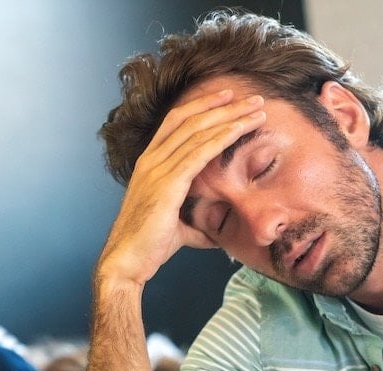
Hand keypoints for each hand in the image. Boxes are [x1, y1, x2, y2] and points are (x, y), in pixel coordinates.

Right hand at [96, 90, 265, 287]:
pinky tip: (240, 128)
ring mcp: (156, 169)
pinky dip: (222, 136)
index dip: (203, 106)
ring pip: (198, 131)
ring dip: (230, 116)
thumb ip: (194, 224)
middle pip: (189, 119)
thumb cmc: (147, 246)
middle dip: (223, 105)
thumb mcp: (176, 228)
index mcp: (149, 164)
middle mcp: (150, 160)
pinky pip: (199, 152)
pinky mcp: (167, 182)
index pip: (176, 122)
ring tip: (256, 108)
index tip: (229, 98)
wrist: (127, 261)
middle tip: (252, 98)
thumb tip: (215, 233)